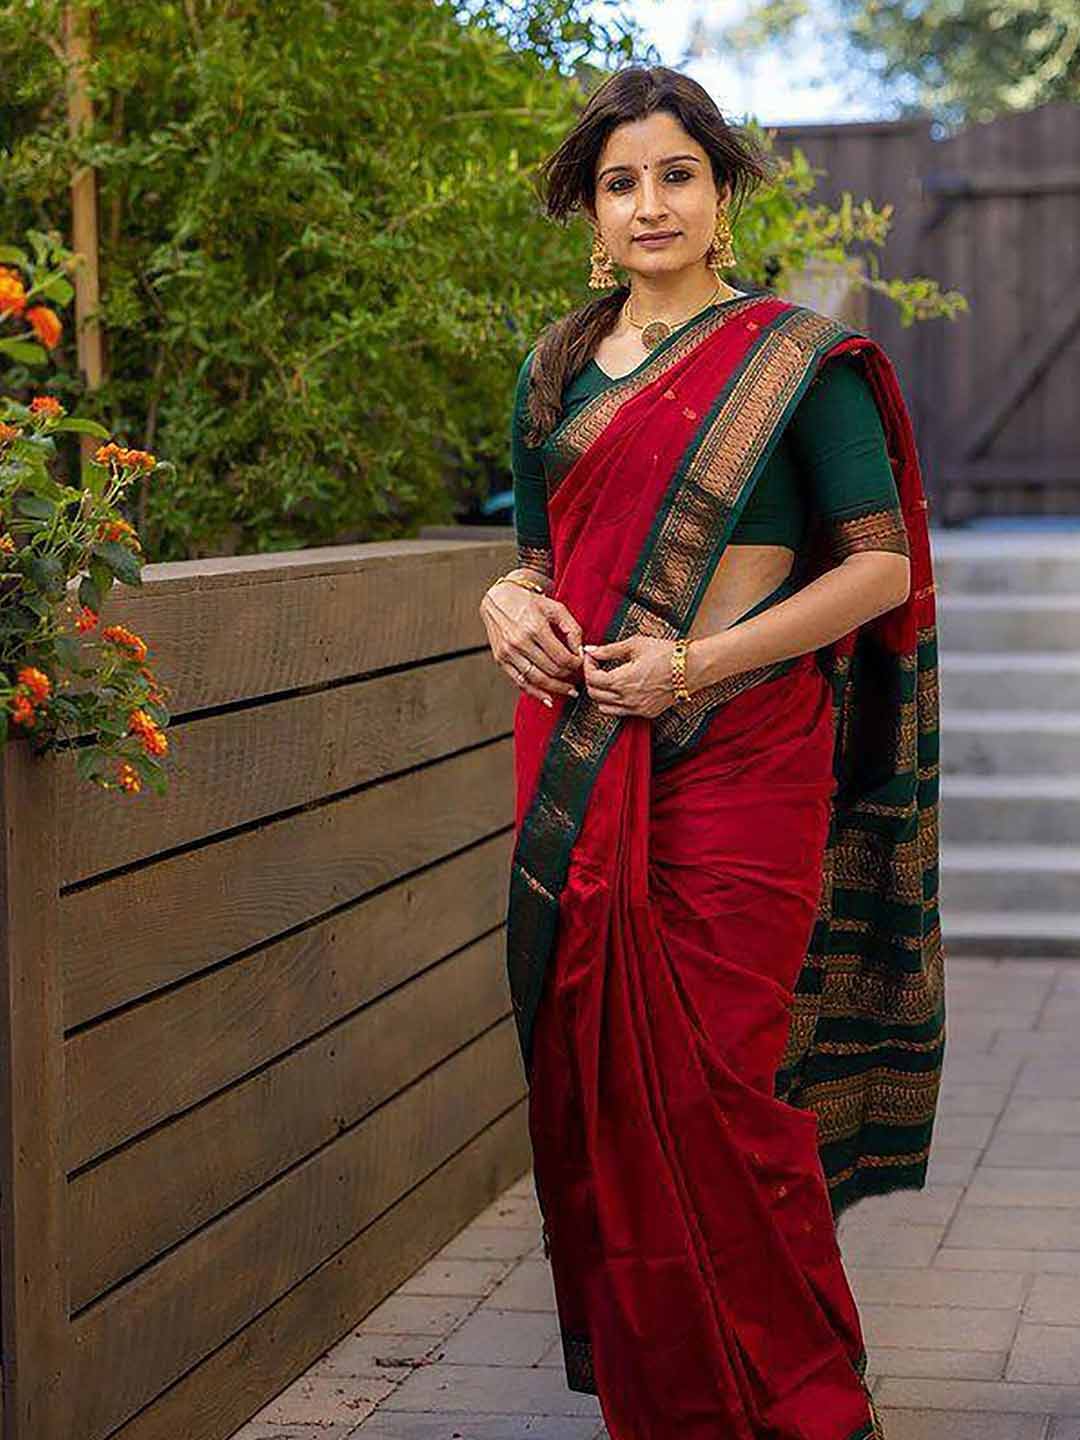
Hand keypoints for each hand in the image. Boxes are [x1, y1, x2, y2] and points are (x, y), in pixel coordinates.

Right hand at [480, 579, 583, 707]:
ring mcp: (508, 652)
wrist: (498, 599)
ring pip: (536, 680)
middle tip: (577, 679)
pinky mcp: (500, 659)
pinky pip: (520, 682)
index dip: (576, 664)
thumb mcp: (555, 608)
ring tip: (568, 692)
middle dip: (568, 678)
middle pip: (551, 670)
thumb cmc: (528, 603)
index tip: (580, 664)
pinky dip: (535, 693)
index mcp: (535, 627)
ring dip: (555, 689)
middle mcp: (519, 642)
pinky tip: (547, 698)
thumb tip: (581, 652)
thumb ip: (572, 629)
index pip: (562, 657)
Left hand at [582, 635, 677, 717]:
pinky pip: (621, 712)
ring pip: (604, 707)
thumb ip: (609, 650)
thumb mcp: (636, 645)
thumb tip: (590, 650)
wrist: (692, 668)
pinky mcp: (646, 713)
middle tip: (596, 666)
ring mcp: (637, 708)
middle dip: (591, 679)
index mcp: (622, 680)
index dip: (587, 666)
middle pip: (594, 694)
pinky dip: (614, 702)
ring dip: (600, 694)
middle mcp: (627, 698)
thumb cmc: (666, 653)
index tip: (591, 657)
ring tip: (607, 679)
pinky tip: (621, 689)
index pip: (592, 679)